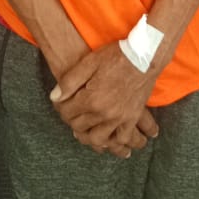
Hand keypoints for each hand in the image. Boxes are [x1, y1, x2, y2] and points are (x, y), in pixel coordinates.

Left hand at [50, 43, 158, 157]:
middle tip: (72, 113)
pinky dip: (115, 142)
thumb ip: (69, 81)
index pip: (67, 113)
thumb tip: (54, 97)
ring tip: (86, 130)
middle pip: (80, 127)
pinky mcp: (132, 118)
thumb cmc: (115, 56)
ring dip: (89, 136)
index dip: (61, 108)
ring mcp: (119, 118)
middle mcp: (104, 113)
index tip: (62, 103)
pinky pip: (122, 138)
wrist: (144, 56)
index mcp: (91, 99)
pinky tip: (110, 139)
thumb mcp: (89, 62)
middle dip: (72, 121)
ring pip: (98, 139)